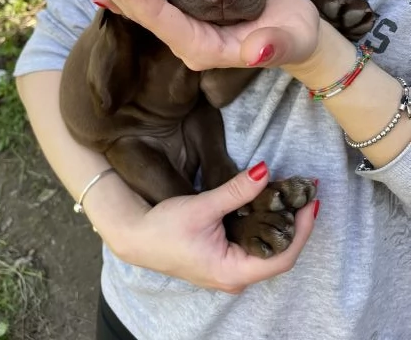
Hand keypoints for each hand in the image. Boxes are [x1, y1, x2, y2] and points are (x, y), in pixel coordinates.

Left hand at [74, 0, 320, 70]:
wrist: (295, 42)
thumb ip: (274, 47)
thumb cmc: (294, 39)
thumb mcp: (290, 41)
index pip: (150, 11)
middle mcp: (182, 37)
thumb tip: (259, 50)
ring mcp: (183, 27)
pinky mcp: (189, 15)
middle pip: (135, 3)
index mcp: (198, 46)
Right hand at [94, 164, 317, 292]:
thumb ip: (235, 192)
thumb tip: (264, 171)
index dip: (301, 231)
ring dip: (281, 223)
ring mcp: (229, 269)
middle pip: (279, 254)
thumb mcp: (202, 207)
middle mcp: (235, 276)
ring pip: (266, 249)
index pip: (282, 257)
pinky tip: (268, 205)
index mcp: (232, 271)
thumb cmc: (163, 229)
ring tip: (292, 197)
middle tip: (305, 194)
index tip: (311, 204)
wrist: (136, 238)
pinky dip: (264, 224)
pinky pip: (253, 244)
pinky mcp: (224, 259)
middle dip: (295, 224)